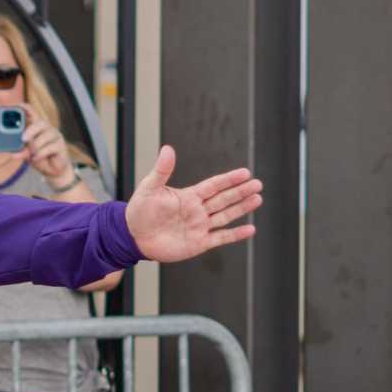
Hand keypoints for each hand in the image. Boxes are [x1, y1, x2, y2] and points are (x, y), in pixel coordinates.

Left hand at [21, 109, 77, 187]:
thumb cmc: (40, 157)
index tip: (18, 105)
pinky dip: (41, 153)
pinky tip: (37, 158)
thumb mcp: (28, 154)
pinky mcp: (61, 145)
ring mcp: (56, 136)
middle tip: (23, 139)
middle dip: (31, 130)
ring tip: (32, 154)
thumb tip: (14, 154)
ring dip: (36, 146)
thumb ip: (22, 151)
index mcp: (37, 128)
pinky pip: (50, 147)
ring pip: (45, 136)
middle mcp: (47, 129)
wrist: (53, 171)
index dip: (26, 108)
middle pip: (40, 123)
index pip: (33, 114)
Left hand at [123, 145, 262, 262]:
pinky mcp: (199, 243)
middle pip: (224, 199)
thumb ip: (162, 170)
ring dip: (242, 208)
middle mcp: (198, 210)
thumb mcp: (150, 188)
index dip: (229, 179)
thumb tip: (167, 148)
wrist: (133, 236)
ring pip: (226, 216)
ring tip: (257, 199)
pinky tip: (250, 229)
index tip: (245, 172)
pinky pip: (221, 238)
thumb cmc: (139, 210)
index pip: (214, 185)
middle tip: (258, 184)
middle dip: (241, 192)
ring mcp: (200, 226)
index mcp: (189, 196)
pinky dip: (235, 234)